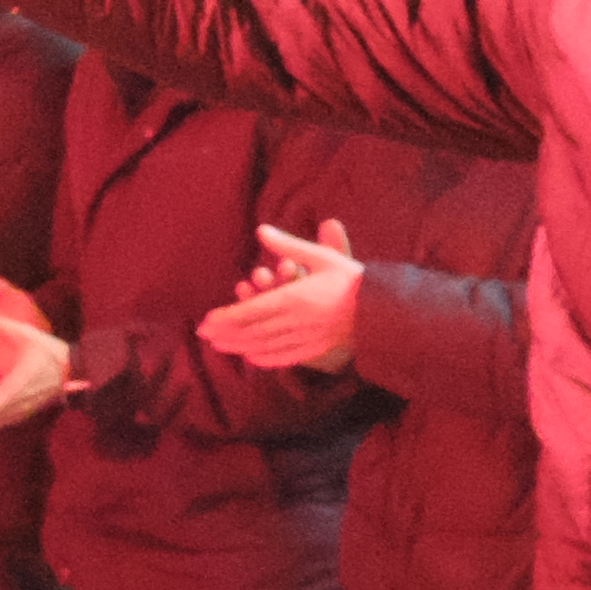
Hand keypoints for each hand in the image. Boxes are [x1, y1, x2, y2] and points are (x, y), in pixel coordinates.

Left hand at [199, 220, 365, 371]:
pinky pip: (287, 358)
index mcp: (298, 298)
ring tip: (220, 346)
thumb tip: (260, 230)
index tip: (206, 321)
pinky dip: (267, 359)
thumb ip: (289, 245)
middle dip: (226, 334)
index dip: (227, 317)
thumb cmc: (353, 279)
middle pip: (254, 331)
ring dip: (241, 347)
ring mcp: (308, 339)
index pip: (253, 311)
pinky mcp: (318, 350)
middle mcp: (299, 322)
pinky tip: (253, 359)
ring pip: (267, 346)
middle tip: (203, 336)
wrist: (387, 310)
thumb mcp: (322, 257)